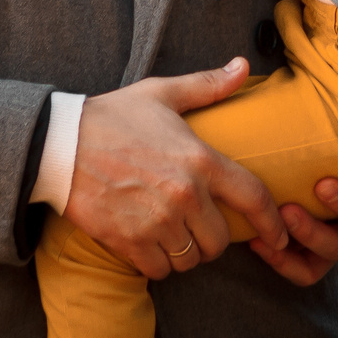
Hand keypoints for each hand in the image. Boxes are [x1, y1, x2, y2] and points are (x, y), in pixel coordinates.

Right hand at [61, 59, 289, 278]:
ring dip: (185, 253)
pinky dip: (157, 263)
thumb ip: (207, 86)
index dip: (271, 222)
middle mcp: (185, 195)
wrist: (59, 144)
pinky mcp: (129, 241)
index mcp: (200, 159)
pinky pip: (159, 270)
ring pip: (190, 259)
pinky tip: (149, 245)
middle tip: (199, 228)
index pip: (253, 197)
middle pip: (220, 241)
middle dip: (213, 239)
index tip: (278, 235)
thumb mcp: (162, 94)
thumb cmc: (113, 116)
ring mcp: (157, 221)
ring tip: (173, 236)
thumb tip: (243, 67)